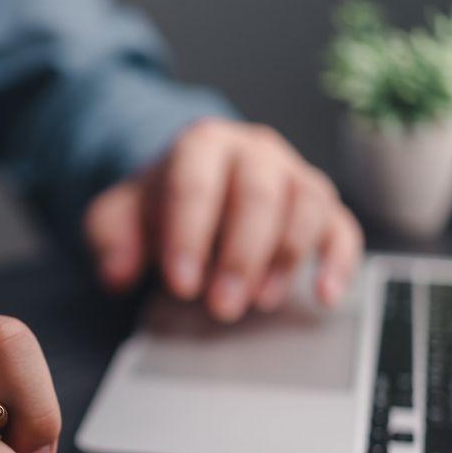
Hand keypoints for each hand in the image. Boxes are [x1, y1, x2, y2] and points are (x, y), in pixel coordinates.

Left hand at [84, 118, 362, 321]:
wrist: (190, 189)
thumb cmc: (157, 207)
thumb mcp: (117, 217)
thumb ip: (109, 240)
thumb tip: (117, 275)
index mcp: (201, 146)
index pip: (196, 184)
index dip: (190, 236)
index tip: (181, 285)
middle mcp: (254, 152)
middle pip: (257, 195)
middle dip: (240, 256)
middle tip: (220, 306)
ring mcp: (293, 176)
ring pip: (306, 205)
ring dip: (286, 259)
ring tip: (259, 302)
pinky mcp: (321, 207)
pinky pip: (342, 227)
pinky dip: (338, 261)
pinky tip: (325, 295)